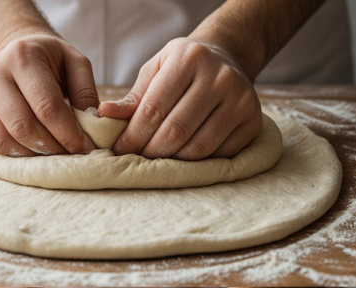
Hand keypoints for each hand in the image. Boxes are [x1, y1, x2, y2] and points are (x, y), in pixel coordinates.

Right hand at [0, 33, 97, 156]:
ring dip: (28, 156)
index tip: (84, 148)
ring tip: (47, 154)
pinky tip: (24, 151)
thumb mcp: (74, 63)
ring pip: (0, 141)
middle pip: (21, 126)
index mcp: (21, 57)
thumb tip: (91, 124)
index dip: (68, 133)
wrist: (13, 55)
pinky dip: (6, 157)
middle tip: (67, 154)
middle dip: (49, 148)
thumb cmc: (48, 62)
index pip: (46, 106)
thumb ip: (85, 90)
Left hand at [99, 38, 261, 159]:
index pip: (153, 110)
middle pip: (175, 132)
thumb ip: (132, 97)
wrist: (227, 56)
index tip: (119, 151)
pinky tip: (183, 157)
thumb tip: (103, 115)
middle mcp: (219, 78)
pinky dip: (198, 162)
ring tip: (157, 160)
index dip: (132, 136)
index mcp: (188, 60)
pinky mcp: (253, 121)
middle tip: (136, 160)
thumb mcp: (154, 71)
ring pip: (198, 148)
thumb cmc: (181, 67)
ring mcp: (241, 99)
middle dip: (149, 152)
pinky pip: (220, 154)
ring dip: (172, 162)